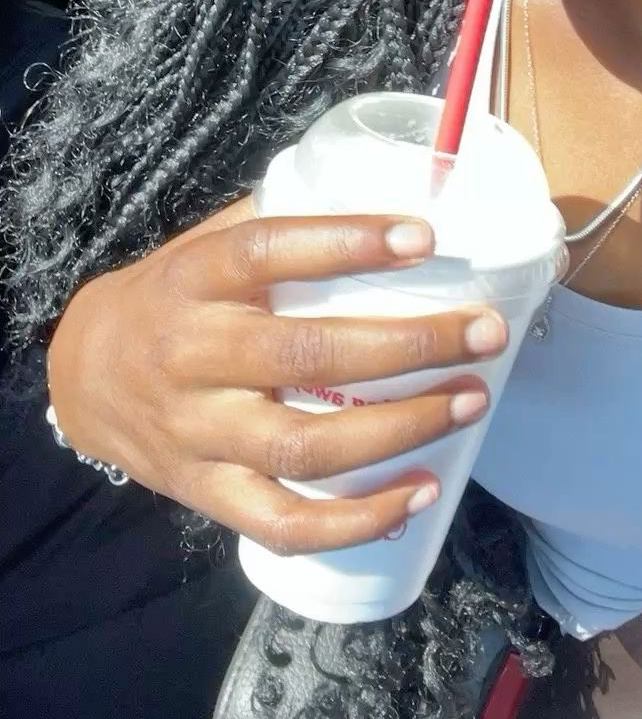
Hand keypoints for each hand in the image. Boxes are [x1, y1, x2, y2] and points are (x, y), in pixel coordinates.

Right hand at [46, 194, 507, 554]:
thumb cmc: (173, 299)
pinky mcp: (207, 493)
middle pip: (306, 354)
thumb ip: (278, 225)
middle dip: (408, 346)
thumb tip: (391, 194)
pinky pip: (284, 524)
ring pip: (304, 445)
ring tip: (469, 400)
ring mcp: (199, 432)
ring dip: (399, 430)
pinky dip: (355, 520)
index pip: (269, 250)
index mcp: (195, 278)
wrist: (82, 378)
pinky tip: (419, 494)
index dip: (347, 242)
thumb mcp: (205, 247)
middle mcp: (193, 355)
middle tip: (483, 332)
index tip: (424, 236)